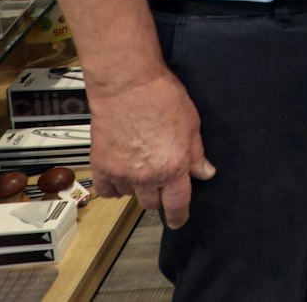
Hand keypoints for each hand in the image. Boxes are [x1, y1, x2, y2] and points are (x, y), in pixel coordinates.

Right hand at [87, 69, 213, 226]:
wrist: (127, 86)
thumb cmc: (162, 99)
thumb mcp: (192, 126)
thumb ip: (196, 154)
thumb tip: (205, 173)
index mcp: (173, 168)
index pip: (177, 204)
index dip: (179, 216)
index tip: (178, 221)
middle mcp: (146, 176)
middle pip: (152, 203)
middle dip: (160, 197)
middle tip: (163, 184)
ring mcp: (121, 173)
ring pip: (130, 196)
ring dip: (138, 190)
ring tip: (143, 172)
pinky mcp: (100, 165)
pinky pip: (107, 189)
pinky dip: (114, 187)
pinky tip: (121, 177)